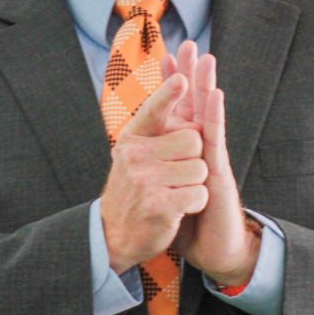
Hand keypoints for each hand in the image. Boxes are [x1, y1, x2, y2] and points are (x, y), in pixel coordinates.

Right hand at [99, 74, 208, 274]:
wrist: (113, 236)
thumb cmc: (134, 189)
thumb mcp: (135, 154)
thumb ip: (154, 126)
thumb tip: (180, 80)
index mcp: (132, 139)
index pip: (153, 110)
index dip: (168, 94)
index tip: (182, 78)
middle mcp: (135, 157)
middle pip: (193, 140)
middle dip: (195, 157)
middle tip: (176, 174)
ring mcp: (146, 181)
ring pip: (200, 169)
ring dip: (195, 183)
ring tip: (174, 192)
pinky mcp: (159, 206)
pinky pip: (199, 194)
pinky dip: (196, 203)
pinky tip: (178, 209)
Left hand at [163, 42, 260, 286]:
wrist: (215, 251)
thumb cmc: (192, 224)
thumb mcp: (168, 192)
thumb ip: (159, 172)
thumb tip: (138, 163)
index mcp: (186, 152)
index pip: (179, 110)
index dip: (174, 83)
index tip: (166, 55)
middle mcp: (201, 150)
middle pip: (196, 103)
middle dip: (192, 73)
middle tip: (189, 43)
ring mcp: (212, 158)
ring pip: (208, 114)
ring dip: (206, 85)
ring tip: (206, 58)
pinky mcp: (220, 171)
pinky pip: (216, 138)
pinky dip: (214, 115)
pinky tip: (214, 95)